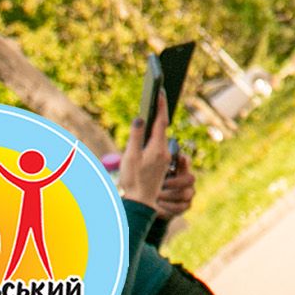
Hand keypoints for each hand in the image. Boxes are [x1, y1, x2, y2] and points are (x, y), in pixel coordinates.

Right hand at [116, 92, 173, 210]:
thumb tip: (140, 118)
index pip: (161, 121)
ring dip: (156, 123)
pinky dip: (154, 134)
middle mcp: (164, 151)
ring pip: (160, 136)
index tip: (160, 92)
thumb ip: (136, 137)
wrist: (141, 202)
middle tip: (156, 95)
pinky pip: (158, 143)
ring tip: (152, 108)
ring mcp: (163, 158)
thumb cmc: (133, 180)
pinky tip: (149, 130)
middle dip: (159, 112)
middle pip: (162, 127)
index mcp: (157, 148)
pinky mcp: (161, 163)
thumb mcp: (131, 157)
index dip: (161, 106)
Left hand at [155, 150, 195, 218]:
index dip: (184, 161)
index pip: (186, 161)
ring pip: (185, 194)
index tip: (176, 160)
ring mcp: (188, 193)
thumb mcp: (152, 175)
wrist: (153, 204)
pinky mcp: (186, 205)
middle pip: (190, 178)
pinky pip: (181, 206)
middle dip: (175, 182)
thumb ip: (156, 166)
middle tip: (161, 185)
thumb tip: (156, 151)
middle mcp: (187, 180)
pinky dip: (169, 206)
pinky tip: (158, 205)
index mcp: (179, 169)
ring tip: (156, 197)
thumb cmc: (152, 186)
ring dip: (169, 196)